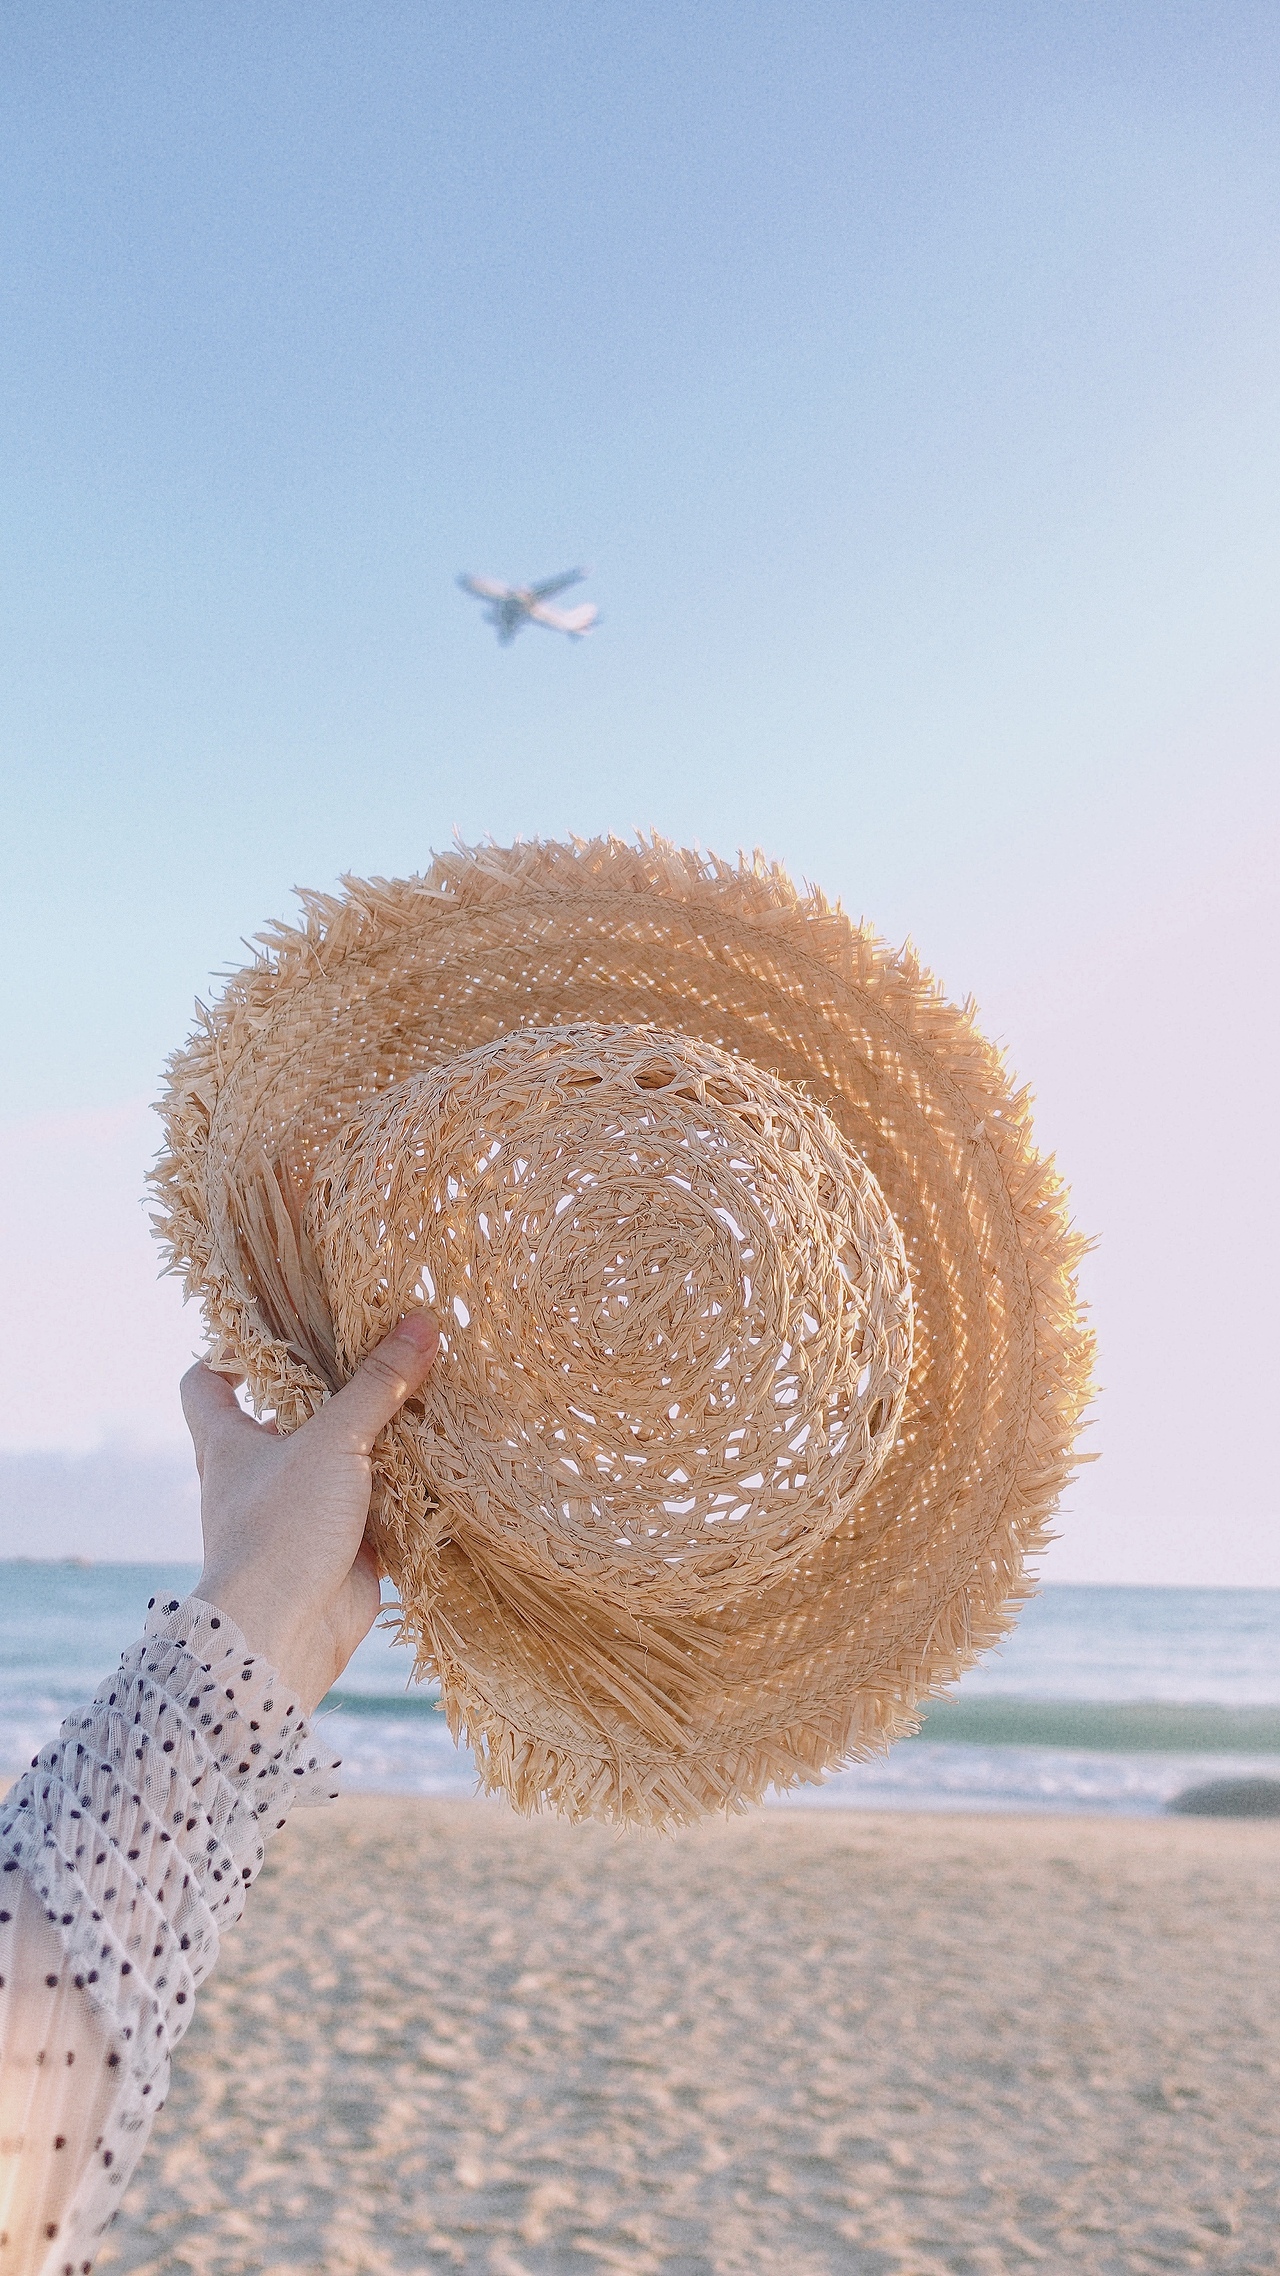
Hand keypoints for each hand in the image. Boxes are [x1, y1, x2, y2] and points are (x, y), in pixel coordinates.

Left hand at [180, 1313, 439, 1712]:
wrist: (284, 1636)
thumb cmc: (281, 1529)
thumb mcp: (332, 1442)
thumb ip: (377, 1385)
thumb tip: (421, 1323)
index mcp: (229, 1443)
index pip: (205, 1384)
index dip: (228, 1353)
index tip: (272, 1333)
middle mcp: (257, 1475)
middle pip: (285, 1417)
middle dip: (333, 1391)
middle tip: (381, 1356)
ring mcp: (298, 1514)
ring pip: (337, 1463)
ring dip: (377, 1439)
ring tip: (425, 1397)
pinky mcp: (339, 1548)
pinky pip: (374, 1508)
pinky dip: (403, 1490)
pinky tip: (440, 1463)